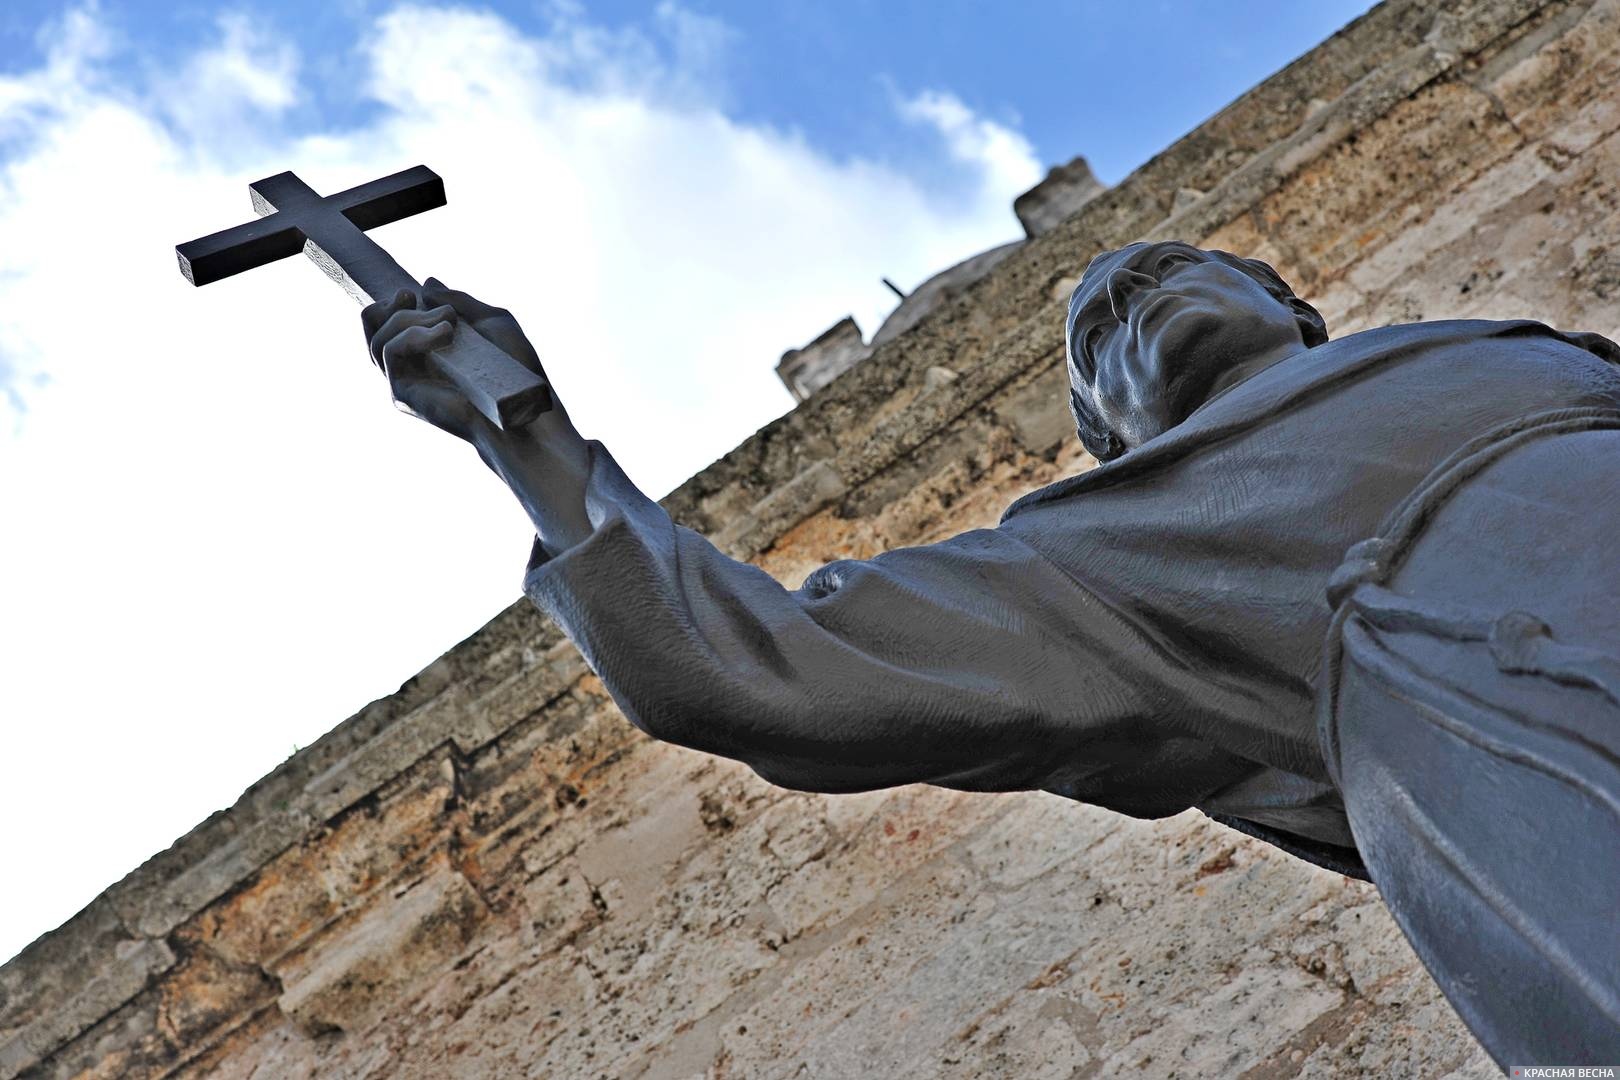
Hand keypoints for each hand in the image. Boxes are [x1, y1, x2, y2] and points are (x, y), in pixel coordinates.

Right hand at [362, 279, 594, 553]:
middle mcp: (410, 367)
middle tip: (416, 300)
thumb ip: (459, 302)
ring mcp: (403, 382)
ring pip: (378, 339)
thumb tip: (427, 282)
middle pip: (371, 326)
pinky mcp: (402, 394)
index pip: (384, 323)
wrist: (524, 408)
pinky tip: (444, 334)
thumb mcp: (491, 322)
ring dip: (409, 319)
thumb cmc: (516, 371)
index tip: (412, 292)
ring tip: (449, 324)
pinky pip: (389, 354)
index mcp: (426, 351)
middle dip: (393, 308)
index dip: (391, 303)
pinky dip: (413, 335)